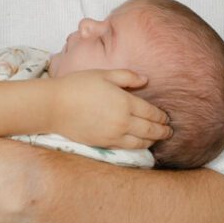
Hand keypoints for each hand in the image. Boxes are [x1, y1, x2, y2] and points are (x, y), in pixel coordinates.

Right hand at [49, 70, 171, 148]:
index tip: (166, 117)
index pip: (152, 112)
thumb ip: (127, 76)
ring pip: (141, 142)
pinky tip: (140, 144)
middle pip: (151, 130)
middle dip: (163, 131)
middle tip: (169, 131)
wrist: (55, 106)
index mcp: (125, 102)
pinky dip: (138, 147)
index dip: (162, 116)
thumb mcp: (103, 74)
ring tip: (157, 138)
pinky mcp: (104, 143)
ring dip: (152, 141)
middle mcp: (123, 121)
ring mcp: (114, 135)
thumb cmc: (78, 85)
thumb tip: (145, 80)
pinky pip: (127, 147)